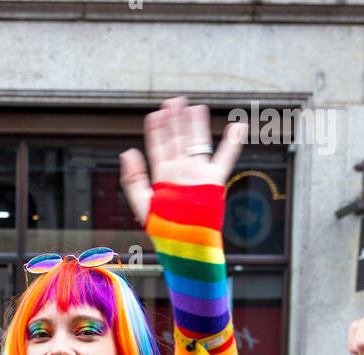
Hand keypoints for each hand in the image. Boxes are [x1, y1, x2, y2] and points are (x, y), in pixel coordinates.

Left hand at [119, 96, 245, 225]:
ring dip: (197, 124)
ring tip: (195, 107)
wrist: (186, 244)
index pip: (158, 147)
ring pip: (198, 143)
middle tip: (174, 101)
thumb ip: (133, 179)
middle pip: (178, 140)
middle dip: (176, 120)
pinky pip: (226, 157)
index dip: (156, 130)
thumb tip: (127, 151)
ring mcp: (198, 174)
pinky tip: (237, 127)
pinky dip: (233, 142)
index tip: (155, 114)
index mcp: (163, 176)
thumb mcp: (141, 204)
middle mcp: (181, 172)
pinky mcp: (214, 181)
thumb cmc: (165, 229)